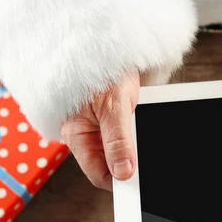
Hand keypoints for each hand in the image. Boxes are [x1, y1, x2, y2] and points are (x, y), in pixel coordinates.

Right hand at [61, 70, 139, 189]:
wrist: (103, 42)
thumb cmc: (101, 70)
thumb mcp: (114, 107)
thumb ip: (118, 142)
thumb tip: (123, 173)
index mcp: (76, 136)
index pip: (98, 174)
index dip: (119, 180)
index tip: (139, 180)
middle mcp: (84, 135)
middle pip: (110, 163)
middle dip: (128, 160)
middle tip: (144, 150)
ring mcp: (96, 126)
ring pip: (119, 149)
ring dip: (134, 144)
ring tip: (138, 123)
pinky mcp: (108, 117)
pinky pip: (124, 134)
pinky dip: (135, 131)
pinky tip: (139, 117)